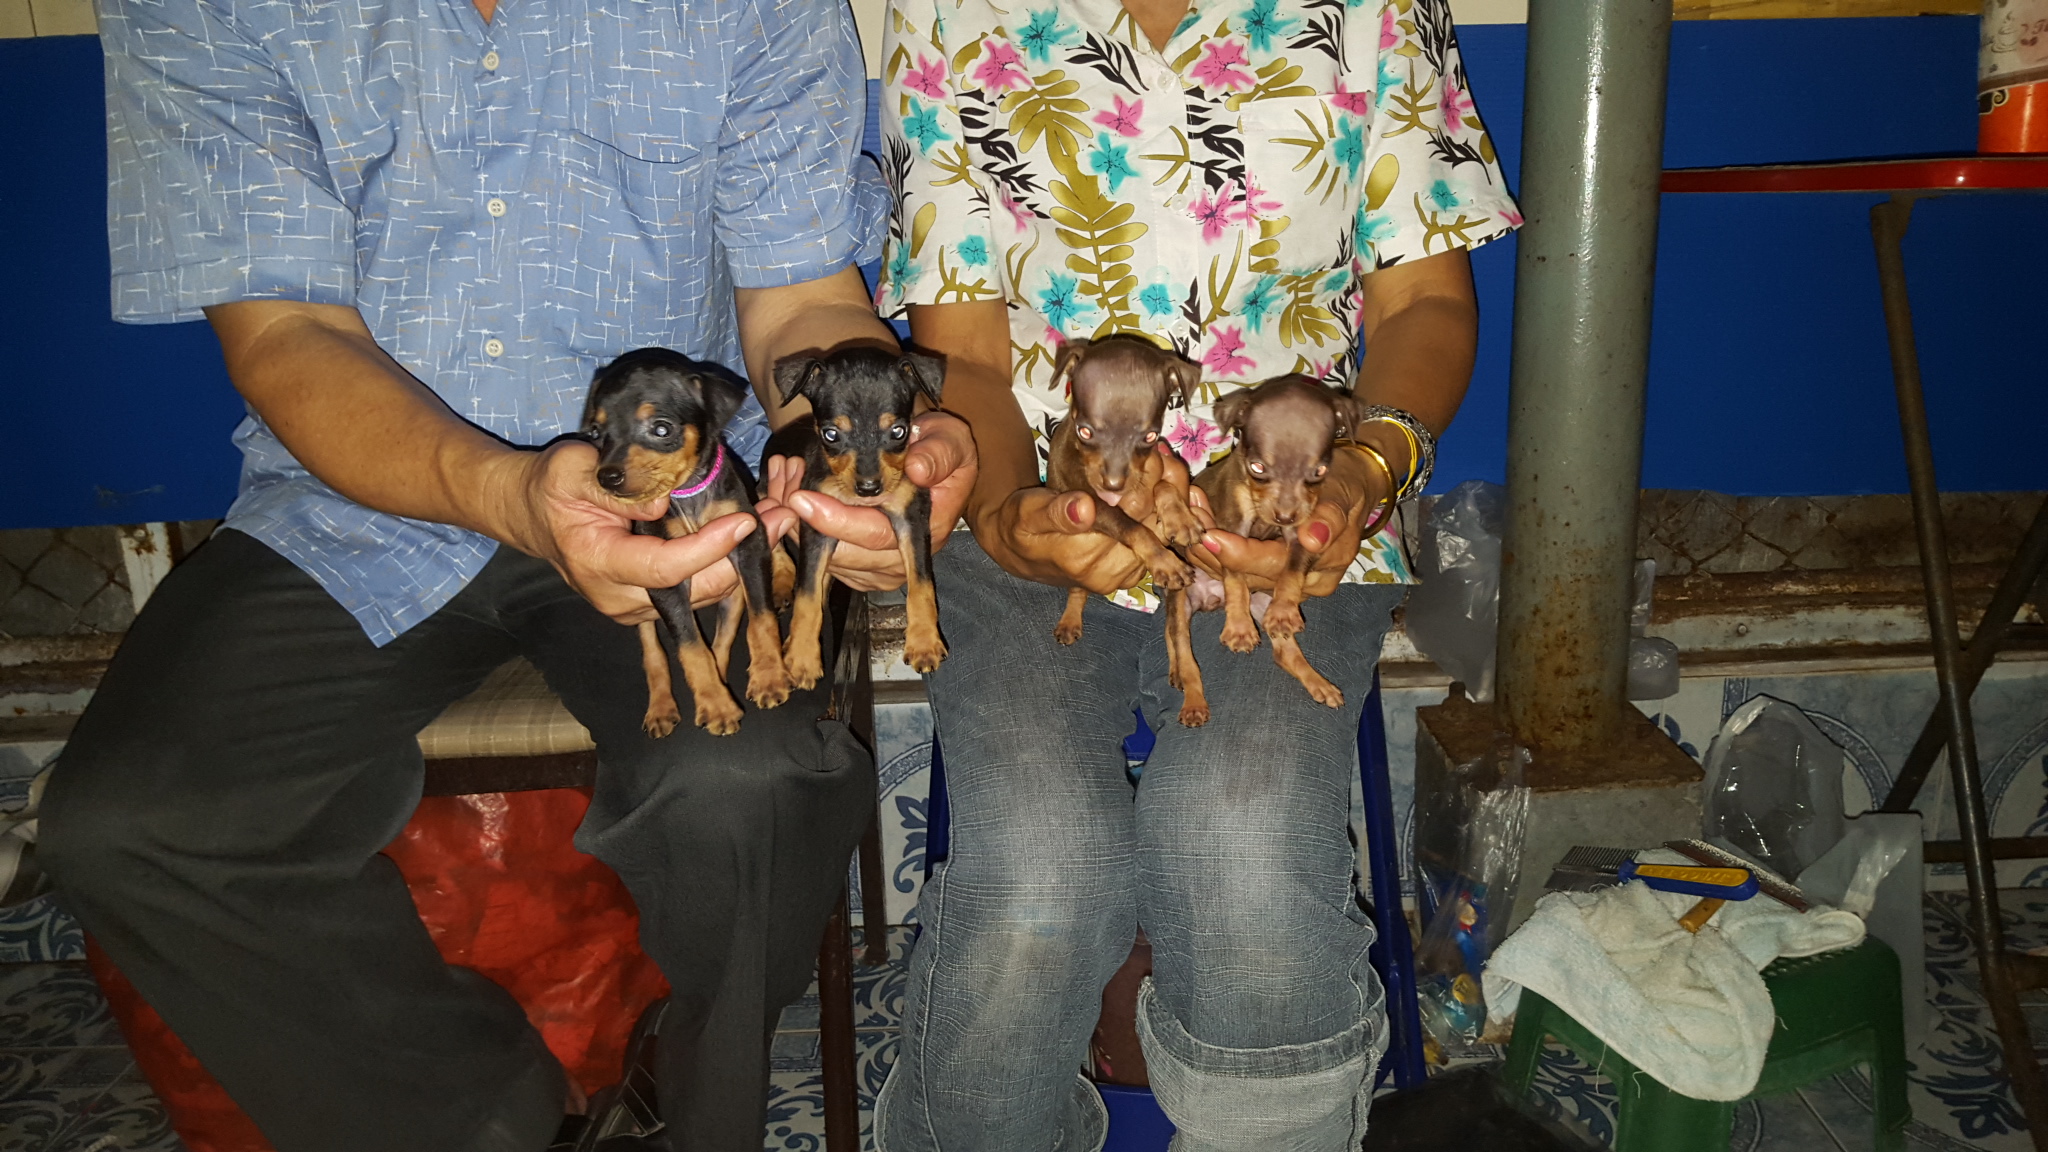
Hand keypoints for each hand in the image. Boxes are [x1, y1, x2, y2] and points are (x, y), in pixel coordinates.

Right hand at [496, 439, 795, 622]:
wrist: (534, 515)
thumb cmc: (552, 486)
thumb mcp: (571, 470)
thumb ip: (614, 488)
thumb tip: (661, 501)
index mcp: (598, 563)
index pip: (665, 568)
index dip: (709, 548)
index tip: (745, 520)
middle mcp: (621, 597)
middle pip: (698, 589)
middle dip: (743, 554)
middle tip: (783, 515)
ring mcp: (638, 605)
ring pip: (706, 593)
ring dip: (744, 558)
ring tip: (780, 516)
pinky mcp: (652, 600)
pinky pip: (699, 587)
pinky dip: (729, 561)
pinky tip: (757, 529)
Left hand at [764, 410, 976, 591]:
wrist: (932, 460)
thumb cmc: (942, 450)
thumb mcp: (951, 441)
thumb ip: (938, 454)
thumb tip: (917, 468)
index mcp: (924, 531)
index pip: (873, 535)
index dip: (836, 521)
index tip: (802, 499)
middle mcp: (896, 559)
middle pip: (836, 554)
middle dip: (802, 519)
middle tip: (783, 477)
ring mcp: (871, 568)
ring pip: (818, 556)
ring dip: (793, 518)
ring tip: (786, 471)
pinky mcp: (850, 568)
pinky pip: (813, 555)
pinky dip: (794, 522)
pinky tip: (788, 486)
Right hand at [982, 443, 1199, 592]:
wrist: (1019, 549)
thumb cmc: (1021, 524)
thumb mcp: (1028, 512)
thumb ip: (1056, 511)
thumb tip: (1084, 507)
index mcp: (1086, 558)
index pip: (1136, 525)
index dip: (1150, 489)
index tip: (1158, 455)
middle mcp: (1110, 573)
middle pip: (1157, 527)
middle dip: (1164, 488)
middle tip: (1163, 451)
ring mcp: (1123, 574)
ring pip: (1165, 531)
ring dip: (1169, 499)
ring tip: (1161, 463)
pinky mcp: (1130, 570)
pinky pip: (1161, 538)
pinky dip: (1166, 512)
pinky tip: (1156, 486)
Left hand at [1187, 445, 1390, 596]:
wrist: (1350, 490)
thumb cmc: (1346, 487)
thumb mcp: (1343, 495)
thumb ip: (1329, 517)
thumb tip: (1313, 538)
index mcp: (1320, 571)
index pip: (1275, 569)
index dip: (1242, 556)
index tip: (1212, 536)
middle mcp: (1299, 585)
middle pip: (1249, 577)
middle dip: (1215, 551)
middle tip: (1190, 521)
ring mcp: (1281, 582)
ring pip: (1236, 575)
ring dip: (1207, 548)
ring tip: (1189, 514)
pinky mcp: (1266, 573)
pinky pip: (1234, 567)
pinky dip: (1213, 546)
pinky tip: (1197, 520)